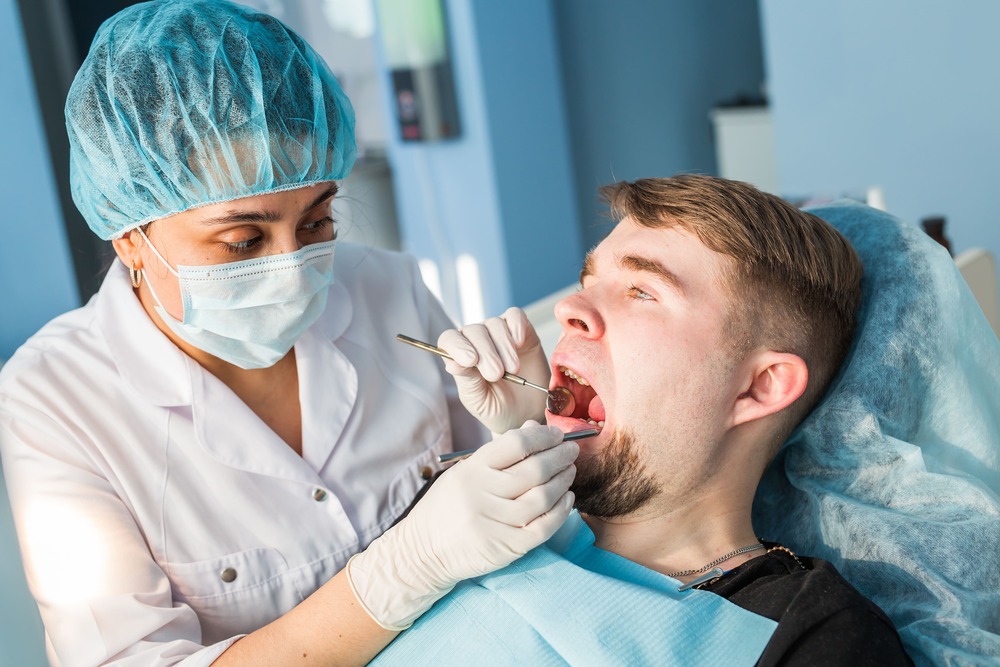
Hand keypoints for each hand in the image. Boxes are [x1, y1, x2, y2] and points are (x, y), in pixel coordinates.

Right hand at [346, 422, 576, 629]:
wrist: (423, 551)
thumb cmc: (448, 506)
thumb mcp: (465, 472)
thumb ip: (500, 452)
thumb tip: (535, 428)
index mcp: (471, 470)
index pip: (516, 444)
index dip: (543, 436)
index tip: (557, 435)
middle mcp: (480, 494)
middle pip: (533, 470)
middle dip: (559, 457)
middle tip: (571, 451)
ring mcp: (492, 523)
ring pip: (542, 498)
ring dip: (562, 482)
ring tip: (569, 472)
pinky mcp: (504, 548)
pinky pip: (543, 527)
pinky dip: (561, 512)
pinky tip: (567, 499)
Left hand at [437, 307, 550, 433]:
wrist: (527, 414)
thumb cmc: (498, 408)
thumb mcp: (478, 400)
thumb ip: (467, 380)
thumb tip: (452, 363)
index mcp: (460, 357)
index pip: (449, 340)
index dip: (457, 347)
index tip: (471, 361)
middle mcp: (477, 341)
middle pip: (474, 331)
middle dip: (486, 353)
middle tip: (496, 374)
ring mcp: (499, 333)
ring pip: (494, 324)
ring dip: (504, 346)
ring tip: (512, 369)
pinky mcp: (522, 331)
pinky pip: (515, 316)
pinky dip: (516, 326)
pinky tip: (520, 343)